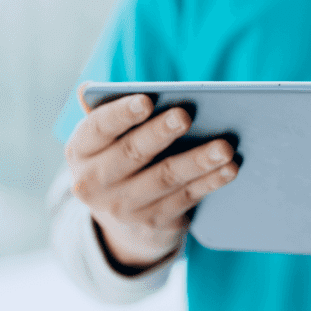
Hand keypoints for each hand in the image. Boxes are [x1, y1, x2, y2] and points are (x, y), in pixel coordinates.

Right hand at [65, 86, 238, 268]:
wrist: (123, 221)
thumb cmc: (122, 159)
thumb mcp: (108, 141)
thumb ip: (110, 114)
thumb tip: (86, 88)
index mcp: (80, 151)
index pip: (98, 128)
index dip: (122, 114)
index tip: (147, 99)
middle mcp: (93, 182)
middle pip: (133, 152)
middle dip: (160, 133)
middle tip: (185, 115)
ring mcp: (123, 207)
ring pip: (166, 177)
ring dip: (198, 160)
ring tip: (224, 146)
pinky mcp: (153, 222)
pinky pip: (187, 197)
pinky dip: (211, 181)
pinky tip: (230, 168)